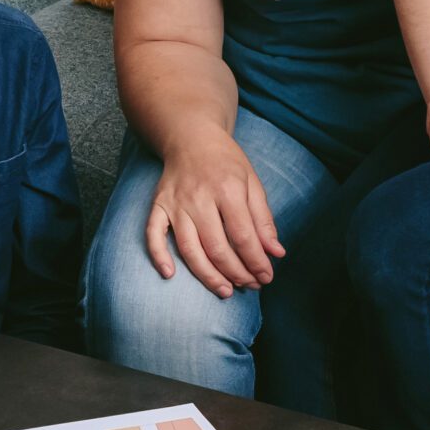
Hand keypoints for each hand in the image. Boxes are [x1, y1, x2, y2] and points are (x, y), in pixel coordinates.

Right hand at [146, 125, 283, 297]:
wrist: (191, 138)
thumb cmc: (226, 162)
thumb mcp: (252, 183)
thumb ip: (263, 220)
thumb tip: (276, 253)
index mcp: (228, 189)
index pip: (244, 236)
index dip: (256, 262)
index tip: (266, 277)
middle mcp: (200, 197)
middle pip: (217, 247)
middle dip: (236, 273)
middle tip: (249, 285)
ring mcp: (176, 203)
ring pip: (189, 249)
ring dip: (208, 275)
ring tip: (225, 291)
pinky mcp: (158, 205)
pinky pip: (153, 234)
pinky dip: (158, 256)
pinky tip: (170, 275)